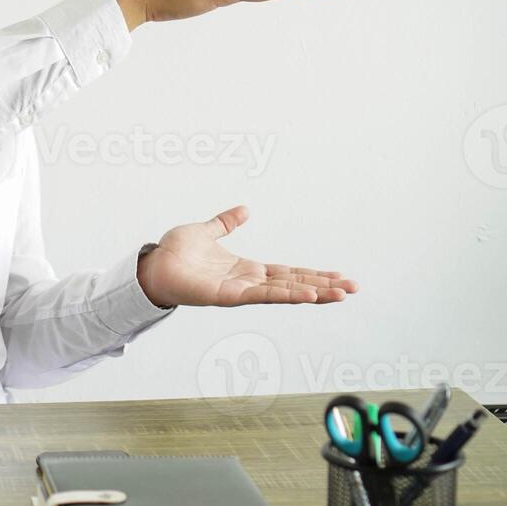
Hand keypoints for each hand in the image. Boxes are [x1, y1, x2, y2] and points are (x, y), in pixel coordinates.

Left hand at [136, 204, 357, 306]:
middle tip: (354, 288)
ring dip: (313, 292)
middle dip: (324, 286)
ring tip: (340, 294)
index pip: (288, 272)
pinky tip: (308, 295)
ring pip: (284, 292)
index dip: (313, 273)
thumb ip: (225, 223)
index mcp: (246, 269)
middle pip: (294, 284)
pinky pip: (262, 296)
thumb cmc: (174, 253)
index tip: (339, 276)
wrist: (152, 264)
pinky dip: (286, 295)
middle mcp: (247, 282)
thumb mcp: (206, 231)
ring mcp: (239, 291)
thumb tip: (244, 209)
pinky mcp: (227, 296)